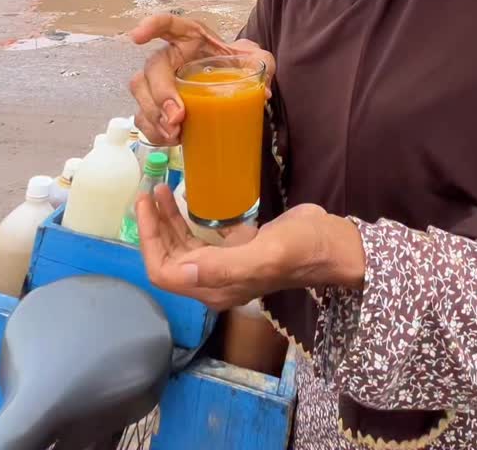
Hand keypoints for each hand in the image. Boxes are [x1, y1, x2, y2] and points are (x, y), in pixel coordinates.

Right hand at [129, 15, 275, 144]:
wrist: (234, 82)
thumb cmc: (238, 64)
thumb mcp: (256, 59)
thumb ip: (262, 64)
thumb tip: (262, 91)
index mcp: (191, 37)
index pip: (167, 24)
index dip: (150, 26)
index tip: (137, 37)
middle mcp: (171, 57)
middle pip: (152, 68)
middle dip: (159, 93)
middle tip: (177, 116)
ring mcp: (161, 82)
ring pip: (141, 93)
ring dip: (153, 115)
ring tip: (174, 134)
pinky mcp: (159, 107)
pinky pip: (144, 117)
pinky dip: (153, 131)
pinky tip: (172, 140)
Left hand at [137, 186, 364, 309]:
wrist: (332, 244)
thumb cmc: (300, 248)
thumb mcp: (264, 255)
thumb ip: (222, 266)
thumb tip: (182, 270)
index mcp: (216, 287)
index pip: (165, 271)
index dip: (149, 241)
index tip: (144, 206)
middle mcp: (216, 279)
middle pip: (170, 257)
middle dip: (155, 227)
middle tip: (149, 191)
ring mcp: (227, 264)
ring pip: (184, 245)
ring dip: (169, 220)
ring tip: (162, 189)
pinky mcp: (239, 248)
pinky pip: (203, 236)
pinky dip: (189, 217)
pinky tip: (188, 196)